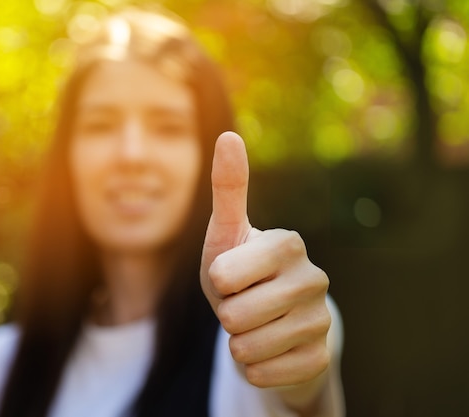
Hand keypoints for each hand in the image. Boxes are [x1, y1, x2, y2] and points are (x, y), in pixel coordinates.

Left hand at [200, 132, 330, 388]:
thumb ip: (228, 189)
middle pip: (235, 315)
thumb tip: (228, 135)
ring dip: (237, 344)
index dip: (218, 280)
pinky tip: (267, 352)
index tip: (230, 274)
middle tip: (241, 304)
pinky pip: (264, 374)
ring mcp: (322, 321)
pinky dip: (253, 368)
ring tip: (253, 327)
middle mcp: (313, 279)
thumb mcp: (225, 234)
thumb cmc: (239, 273)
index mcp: (289, 244)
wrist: (267, 322)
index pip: (225, 274)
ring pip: (248, 349)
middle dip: (225, 315)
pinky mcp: (321, 358)